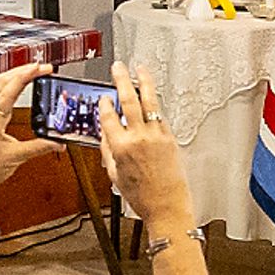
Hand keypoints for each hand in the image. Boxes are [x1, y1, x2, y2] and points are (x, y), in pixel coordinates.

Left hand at [0, 62, 64, 203]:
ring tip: (36, 69)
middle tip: (44, 66)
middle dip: (23, 70)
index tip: (39, 68)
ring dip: (17, 74)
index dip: (24, 77)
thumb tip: (58, 142)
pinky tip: (22, 82)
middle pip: (3, 81)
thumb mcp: (16, 158)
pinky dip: (12, 83)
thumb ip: (39, 148)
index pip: (8, 92)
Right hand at [93, 63, 191, 232]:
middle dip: (122, 80)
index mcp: (121, 148)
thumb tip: (105, 134)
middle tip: (118, 67)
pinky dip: (154, 105)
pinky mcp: (170, 138)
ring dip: (143, 83)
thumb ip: (108, 152)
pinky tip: (151, 98)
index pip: (109, 117)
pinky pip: (159, 117)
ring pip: (149, 102)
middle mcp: (139, 138)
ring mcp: (156, 136)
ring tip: (140, 69)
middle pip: (128, 101)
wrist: (167, 207)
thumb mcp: (115, 175)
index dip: (105, 105)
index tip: (103, 98)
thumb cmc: (141, 197)